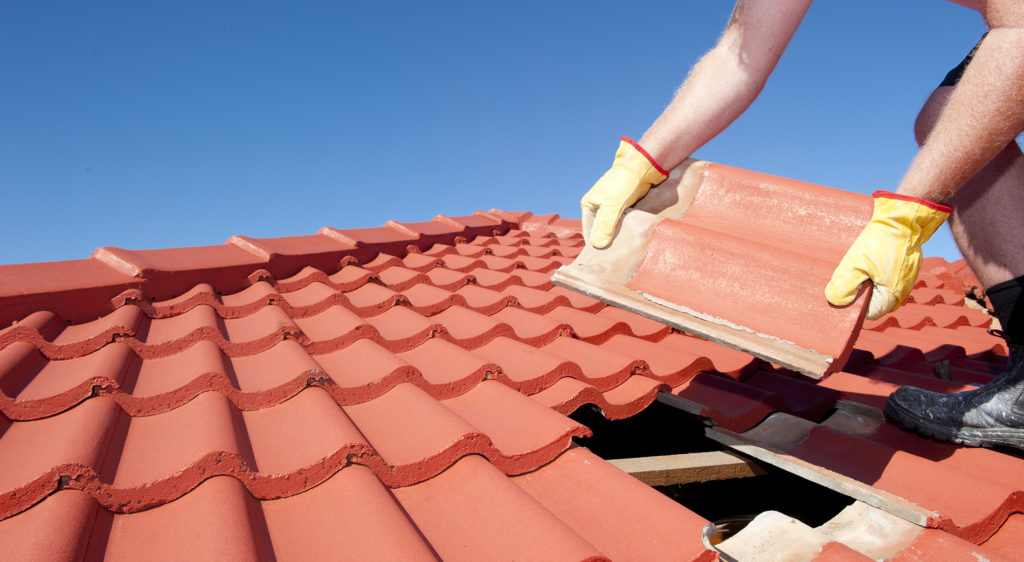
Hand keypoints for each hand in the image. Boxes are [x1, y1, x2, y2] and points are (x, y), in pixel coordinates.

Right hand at [581, 137, 668, 247]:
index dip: (596, 244)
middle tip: (616, 255)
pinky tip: (631, 238)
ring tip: (624, 249)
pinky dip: (626, 229)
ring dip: (618, 236)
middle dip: (607, 241)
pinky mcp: (624, 206)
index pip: (589, 231)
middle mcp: (598, 206)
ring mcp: (611, 206)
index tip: (605, 258)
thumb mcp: (612, 206)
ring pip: (612, 227)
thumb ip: (604, 226)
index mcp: (589, 205)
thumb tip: (597, 245)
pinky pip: (622, 222)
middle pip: (600, 230)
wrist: (643, 166)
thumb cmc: (624, 183)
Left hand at [826, 191, 950, 319]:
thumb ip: (845, 285)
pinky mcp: (905, 266)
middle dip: (859, 292)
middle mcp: (901, 290)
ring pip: (880, 287)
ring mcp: (905, 278)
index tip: (842, 292)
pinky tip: (866, 260)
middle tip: (845, 277)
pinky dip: (875, 271)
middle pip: (874, 301)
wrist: (903, 218)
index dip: (854, 306)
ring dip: (866, 280)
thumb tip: (835, 301)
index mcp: (892, 295)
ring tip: (855, 267)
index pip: (869, 313)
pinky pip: (886, 276)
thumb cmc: (881, 241)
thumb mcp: (856, 263)